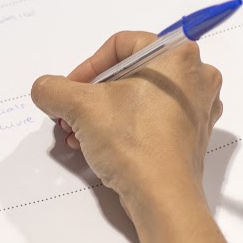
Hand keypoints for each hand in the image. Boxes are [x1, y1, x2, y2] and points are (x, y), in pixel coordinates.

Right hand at [30, 32, 222, 213]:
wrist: (163, 198)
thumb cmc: (134, 144)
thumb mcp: (80, 107)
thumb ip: (54, 89)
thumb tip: (45, 88)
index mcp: (178, 55)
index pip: (121, 45)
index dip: (88, 66)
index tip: (71, 89)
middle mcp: (196, 76)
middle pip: (130, 73)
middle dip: (93, 95)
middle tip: (71, 114)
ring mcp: (198, 108)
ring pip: (140, 98)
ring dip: (103, 113)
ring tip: (80, 134)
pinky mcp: (192, 135)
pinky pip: (152, 119)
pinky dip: (125, 128)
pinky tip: (100, 146)